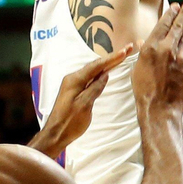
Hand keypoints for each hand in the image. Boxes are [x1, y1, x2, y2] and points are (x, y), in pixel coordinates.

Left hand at [30, 44, 134, 159]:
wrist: (55, 134)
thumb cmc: (69, 122)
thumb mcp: (85, 105)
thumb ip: (95, 88)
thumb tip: (105, 75)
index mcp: (75, 80)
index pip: (97, 66)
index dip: (112, 58)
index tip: (125, 50)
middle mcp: (73, 79)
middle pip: (96, 65)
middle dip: (112, 58)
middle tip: (127, 49)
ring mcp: (73, 85)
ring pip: (93, 71)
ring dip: (107, 64)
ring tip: (121, 56)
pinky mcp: (75, 91)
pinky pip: (90, 78)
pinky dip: (101, 72)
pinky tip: (107, 71)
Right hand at [134, 0, 182, 120]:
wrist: (159, 108)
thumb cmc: (144, 91)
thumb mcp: (137, 69)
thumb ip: (143, 53)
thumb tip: (142, 41)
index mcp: (151, 48)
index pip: (162, 26)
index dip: (170, 14)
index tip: (175, 6)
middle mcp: (167, 49)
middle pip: (178, 27)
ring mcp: (181, 58)